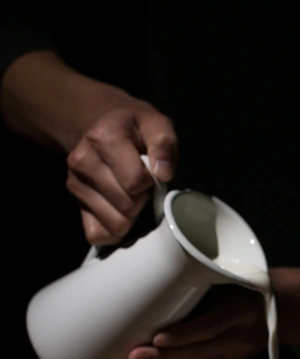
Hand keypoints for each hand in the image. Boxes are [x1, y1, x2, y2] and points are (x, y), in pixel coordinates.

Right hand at [0, 52, 177, 245]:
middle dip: (142, 199)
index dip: (150, 181)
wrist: (98, 125)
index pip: (134, 182)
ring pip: (115, 225)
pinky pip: (97, 235)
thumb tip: (163, 173)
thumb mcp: (155, 123)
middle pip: (126, 206)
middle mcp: (83, 162)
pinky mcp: (75, 203)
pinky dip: (113, 230)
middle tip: (141, 183)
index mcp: (103, 138)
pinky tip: (120, 210)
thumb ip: (164, 143)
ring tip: (130, 193)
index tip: (149, 170)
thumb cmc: (132, 127)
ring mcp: (75, 184)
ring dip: (130, 215)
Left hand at [123, 247, 299, 358]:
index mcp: (241, 312)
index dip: (184, 336)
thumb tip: (176, 256)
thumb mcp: (241, 272)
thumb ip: (212, 270)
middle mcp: (236, 338)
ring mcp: (232, 353)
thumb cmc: (263, 284)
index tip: (158, 338)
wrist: (297, 309)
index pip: (210, 327)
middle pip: (196, 353)